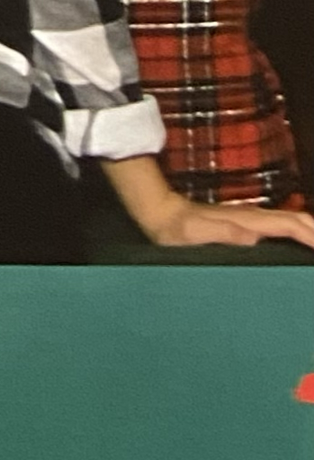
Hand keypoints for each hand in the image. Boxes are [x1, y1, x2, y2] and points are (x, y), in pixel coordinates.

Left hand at [104, 152, 313, 248]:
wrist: (161, 213)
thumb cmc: (177, 228)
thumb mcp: (195, 233)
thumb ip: (222, 233)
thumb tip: (253, 237)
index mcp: (249, 220)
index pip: (291, 225)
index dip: (313, 236)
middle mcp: (255, 216)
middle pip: (298, 220)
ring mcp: (252, 219)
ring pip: (293, 222)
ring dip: (312, 232)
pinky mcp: (247, 224)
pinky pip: (283, 228)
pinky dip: (300, 234)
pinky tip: (304, 245)